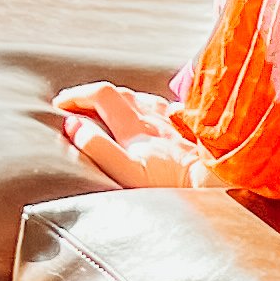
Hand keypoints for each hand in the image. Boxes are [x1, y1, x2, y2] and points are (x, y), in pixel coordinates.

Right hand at [51, 82, 213, 190]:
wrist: (219, 187)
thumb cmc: (174, 187)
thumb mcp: (128, 172)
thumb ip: (98, 147)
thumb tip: (74, 125)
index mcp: (136, 126)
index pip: (101, 94)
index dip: (77, 96)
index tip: (60, 105)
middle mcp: (156, 118)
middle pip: (120, 93)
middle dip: (93, 96)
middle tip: (78, 106)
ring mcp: (175, 124)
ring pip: (144, 99)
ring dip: (122, 100)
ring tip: (110, 110)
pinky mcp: (192, 132)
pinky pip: (167, 110)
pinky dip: (150, 110)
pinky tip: (153, 119)